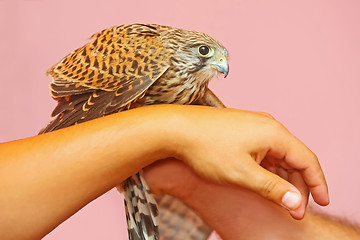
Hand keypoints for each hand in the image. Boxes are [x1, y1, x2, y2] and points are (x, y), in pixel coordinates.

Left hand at [160, 106, 328, 217]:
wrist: (176, 128)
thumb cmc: (206, 147)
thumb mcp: (242, 173)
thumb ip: (272, 188)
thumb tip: (297, 202)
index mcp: (273, 133)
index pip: (307, 160)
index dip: (318, 183)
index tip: (323, 202)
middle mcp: (267, 125)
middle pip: (294, 157)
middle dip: (298, 184)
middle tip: (294, 208)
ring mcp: (253, 126)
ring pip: (278, 154)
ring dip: (282, 176)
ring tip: (279, 198)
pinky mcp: (241, 129)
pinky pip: (264, 150)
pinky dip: (269, 167)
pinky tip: (263, 181)